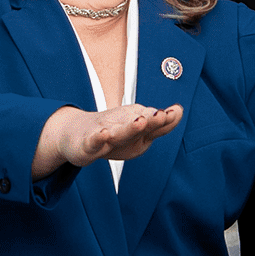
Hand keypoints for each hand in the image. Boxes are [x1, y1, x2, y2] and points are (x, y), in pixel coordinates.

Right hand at [32, 104, 182, 178]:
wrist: (75, 135)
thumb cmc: (113, 133)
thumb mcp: (139, 133)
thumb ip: (160, 125)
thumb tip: (179, 110)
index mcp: (135, 125)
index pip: (153, 123)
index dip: (163, 120)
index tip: (174, 112)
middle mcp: (121, 126)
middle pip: (137, 124)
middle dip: (150, 120)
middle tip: (161, 115)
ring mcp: (104, 134)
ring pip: (118, 132)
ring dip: (129, 127)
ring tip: (140, 122)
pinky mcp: (88, 144)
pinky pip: (93, 141)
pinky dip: (98, 138)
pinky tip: (104, 135)